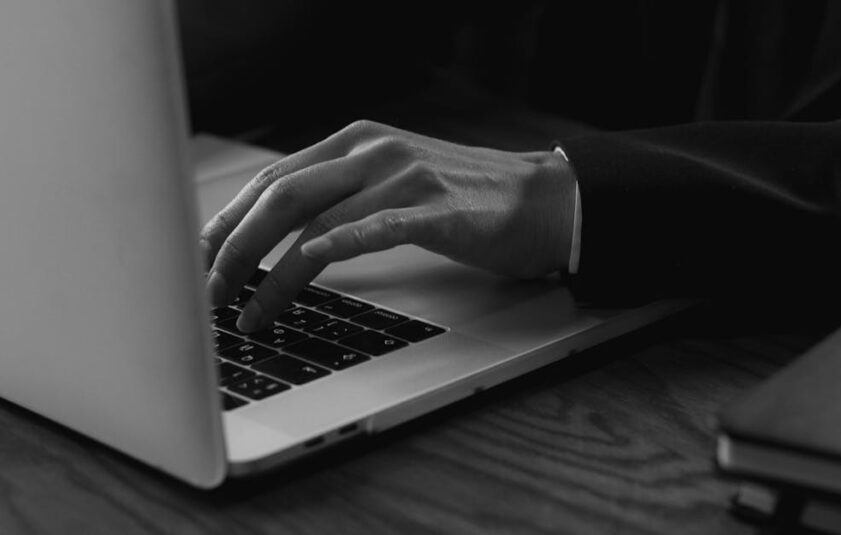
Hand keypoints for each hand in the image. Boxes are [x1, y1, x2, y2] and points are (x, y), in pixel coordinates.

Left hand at [200, 120, 576, 331]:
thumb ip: (342, 195)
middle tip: (206, 292)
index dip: (225, 220)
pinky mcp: (438, 209)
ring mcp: (405, 177)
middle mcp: (372, 151)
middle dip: (233, 248)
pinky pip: (375, 228)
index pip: (271, 178)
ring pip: (317, 220)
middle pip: (280, 195)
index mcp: (355, 142)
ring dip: (272, 272)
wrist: (541, 199)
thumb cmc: (464, 200)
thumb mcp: (392, 183)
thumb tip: (280, 237)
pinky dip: (334, 250)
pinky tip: (305, 269)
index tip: (195, 260)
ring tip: (247, 312)